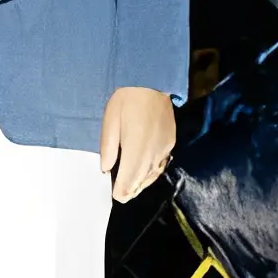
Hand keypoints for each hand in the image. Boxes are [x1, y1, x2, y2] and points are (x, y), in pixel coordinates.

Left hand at [100, 87, 176, 203]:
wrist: (152, 81)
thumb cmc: (126, 99)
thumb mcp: (110, 121)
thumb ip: (108, 148)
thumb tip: (107, 169)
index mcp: (136, 149)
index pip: (129, 181)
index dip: (121, 192)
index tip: (115, 195)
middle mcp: (153, 153)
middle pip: (142, 181)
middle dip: (131, 190)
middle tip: (121, 195)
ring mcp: (165, 148)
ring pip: (153, 174)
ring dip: (142, 183)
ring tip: (132, 189)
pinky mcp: (171, 142)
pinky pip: (161, 164)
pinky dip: (152, 172)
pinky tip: (145, 172)